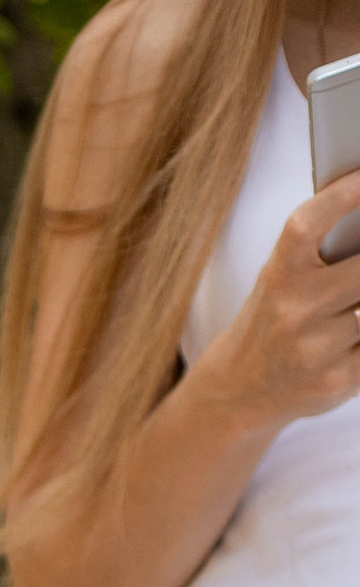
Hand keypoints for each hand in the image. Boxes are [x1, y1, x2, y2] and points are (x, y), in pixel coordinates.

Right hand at [198, 173, 359, 435]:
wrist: (239, 390)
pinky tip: (356, 333)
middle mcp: (292, 311)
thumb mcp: (282, 277)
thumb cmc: (272, 320)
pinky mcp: (336, 381)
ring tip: (354, 299)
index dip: (343, 195)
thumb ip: (326, 249)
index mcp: (279, 275)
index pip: (308, 224)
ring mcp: (314, 350)